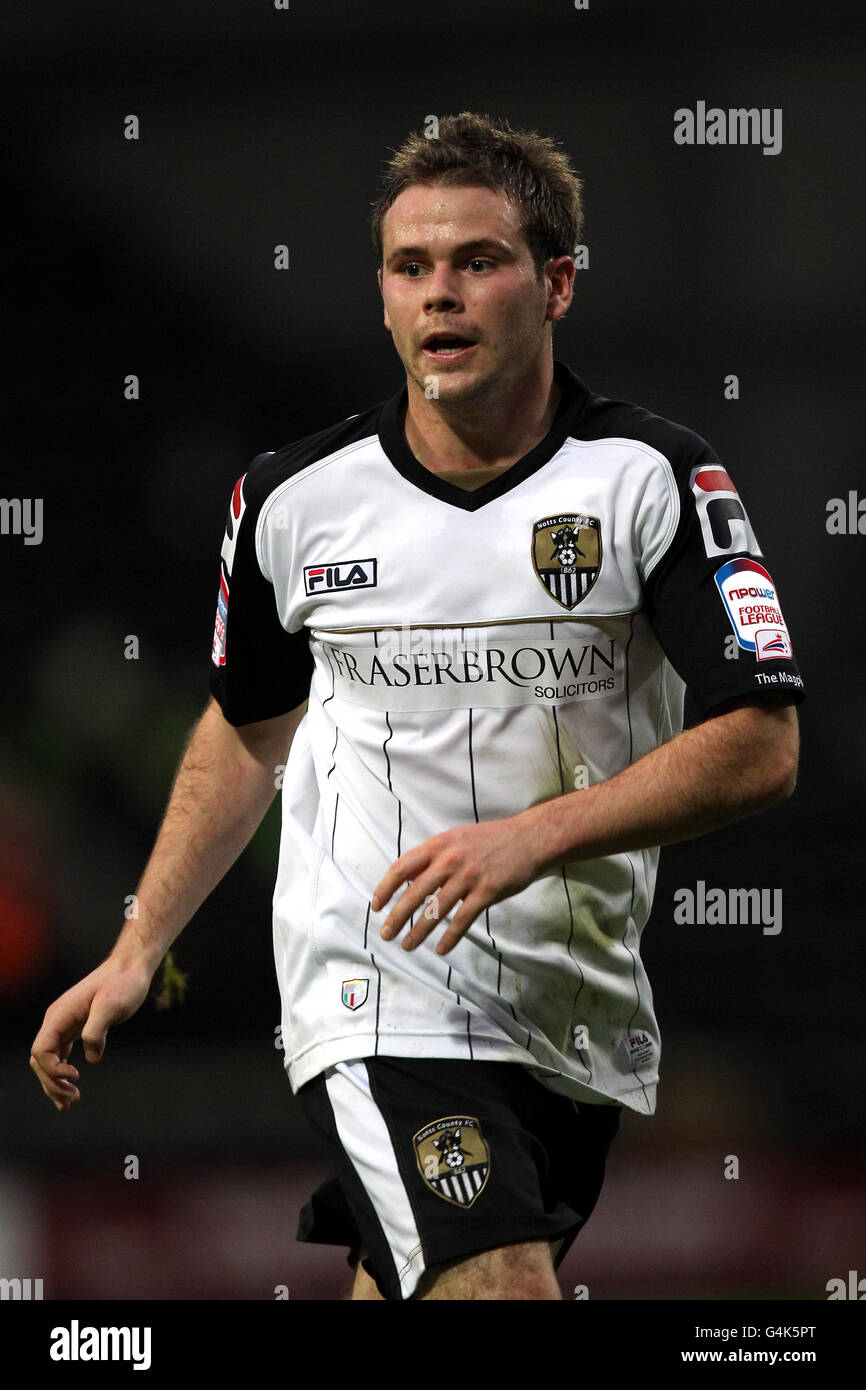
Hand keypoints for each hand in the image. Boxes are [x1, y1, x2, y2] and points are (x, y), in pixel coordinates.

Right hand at [30, 956, 152, 1110]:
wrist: (131, 967)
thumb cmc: (123, 984)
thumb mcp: (111, 1005)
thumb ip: (96, 1030)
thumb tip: (91, 1057)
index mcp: (59, 1015)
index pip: (41, 1050)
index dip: (53, 1069)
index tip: (77, 1076)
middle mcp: (57, 1021)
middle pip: (40, 1060)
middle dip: (52, 1082)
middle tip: (74, 1099)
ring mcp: (65, 1024)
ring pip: (48, 1060)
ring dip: (54, 1082)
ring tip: (69, 1103)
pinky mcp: (76, 1028)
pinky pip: (60, 1054)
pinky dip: (62, 1073)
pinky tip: (71, 1087)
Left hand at [371, 815, 540, 954]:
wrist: (528, 838)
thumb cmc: (490, 840)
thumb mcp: (456, 838)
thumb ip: (432, 857)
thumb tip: (406, 879)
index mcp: (438, 845)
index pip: (402, 868)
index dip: (385, 889)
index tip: (376, 906)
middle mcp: (450, 860)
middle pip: (415, 893)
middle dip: (397, 916)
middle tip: (385, 934)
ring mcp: (469, 876)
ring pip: (436, 910)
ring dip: (419, 931)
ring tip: (407, 945)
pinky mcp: (487, 891)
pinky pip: (463, 919)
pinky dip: (450, 937)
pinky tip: (441, 949)